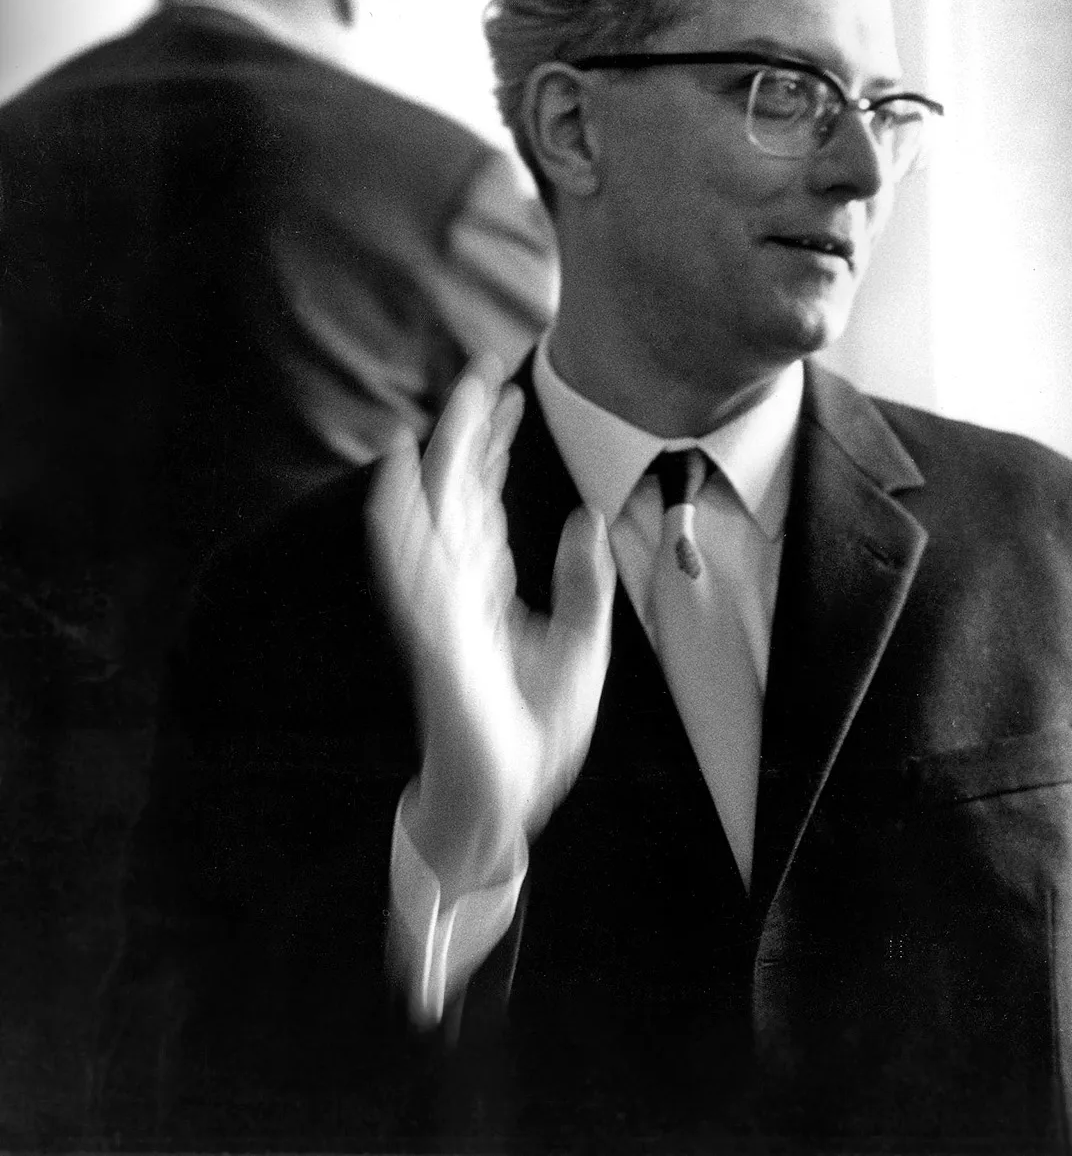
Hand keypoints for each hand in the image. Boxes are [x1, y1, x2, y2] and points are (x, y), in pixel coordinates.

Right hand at [367, 364, 609, 894]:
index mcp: (485, 585)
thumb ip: (582, 582)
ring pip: (433, 512)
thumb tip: (585, 516)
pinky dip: (400, 521)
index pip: (484, 495)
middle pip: (456, 488)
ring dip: (441, 454)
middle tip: (484, 364)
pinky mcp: (435, 637)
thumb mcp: (581, 645)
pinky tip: (397, 477)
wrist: (509, 796)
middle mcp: (456, 585)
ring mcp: (440, 608)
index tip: (511, 391)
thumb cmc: (533, 728)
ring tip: (456, 399)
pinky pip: (410, 570)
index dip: (495, 443)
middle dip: (469, 427)